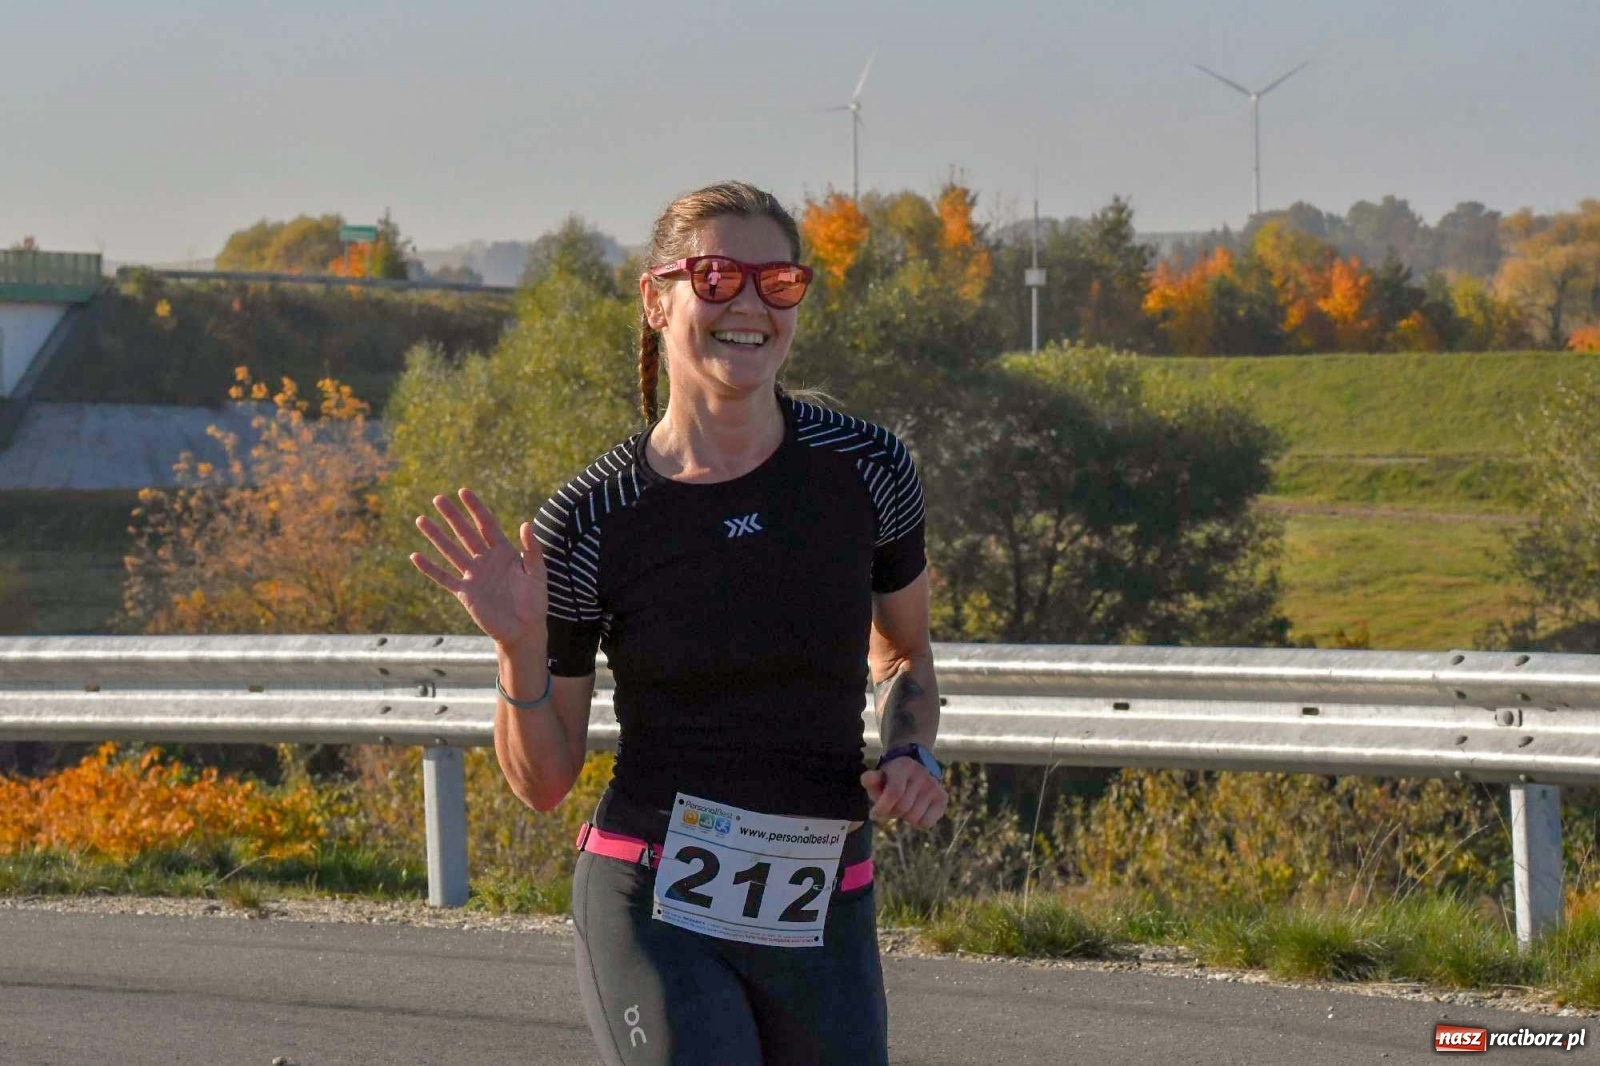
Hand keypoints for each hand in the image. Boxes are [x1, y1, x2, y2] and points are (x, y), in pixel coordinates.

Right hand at [410, 488, 546, 648]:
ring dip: (436, 536)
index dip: (475, 508)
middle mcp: (486, 560)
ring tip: (421, 520)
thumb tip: (526, 524)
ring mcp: (473, 576)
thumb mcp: (537, 573)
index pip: (487, 525)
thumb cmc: (534, 601)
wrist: (524, 629)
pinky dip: (430, 568)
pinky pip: (444, 578)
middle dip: (452, 516)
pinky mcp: (465, 593)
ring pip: (451, 551)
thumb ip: (532, 550)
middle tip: (437, 498)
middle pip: (465, 533)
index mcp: (504, 552)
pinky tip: (416, 556)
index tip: (463, 492)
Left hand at [860, 756, 946, 827]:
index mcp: (904, 766)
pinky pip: (927, 823)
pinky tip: (914, 811)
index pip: (894, 793)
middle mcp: (922, 774)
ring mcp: (934, 786)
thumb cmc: (891, 778)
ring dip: (904, 817)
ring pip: (914, 818)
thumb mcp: (879, 777)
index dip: (882, 808)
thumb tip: (866, 778)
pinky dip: (918, 823)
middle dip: (892, 812)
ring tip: (903, 807)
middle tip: (890, 808)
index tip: (874, 814)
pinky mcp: (942, 798)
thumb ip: (871, 780)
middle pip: (903, 808)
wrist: (914, 770)